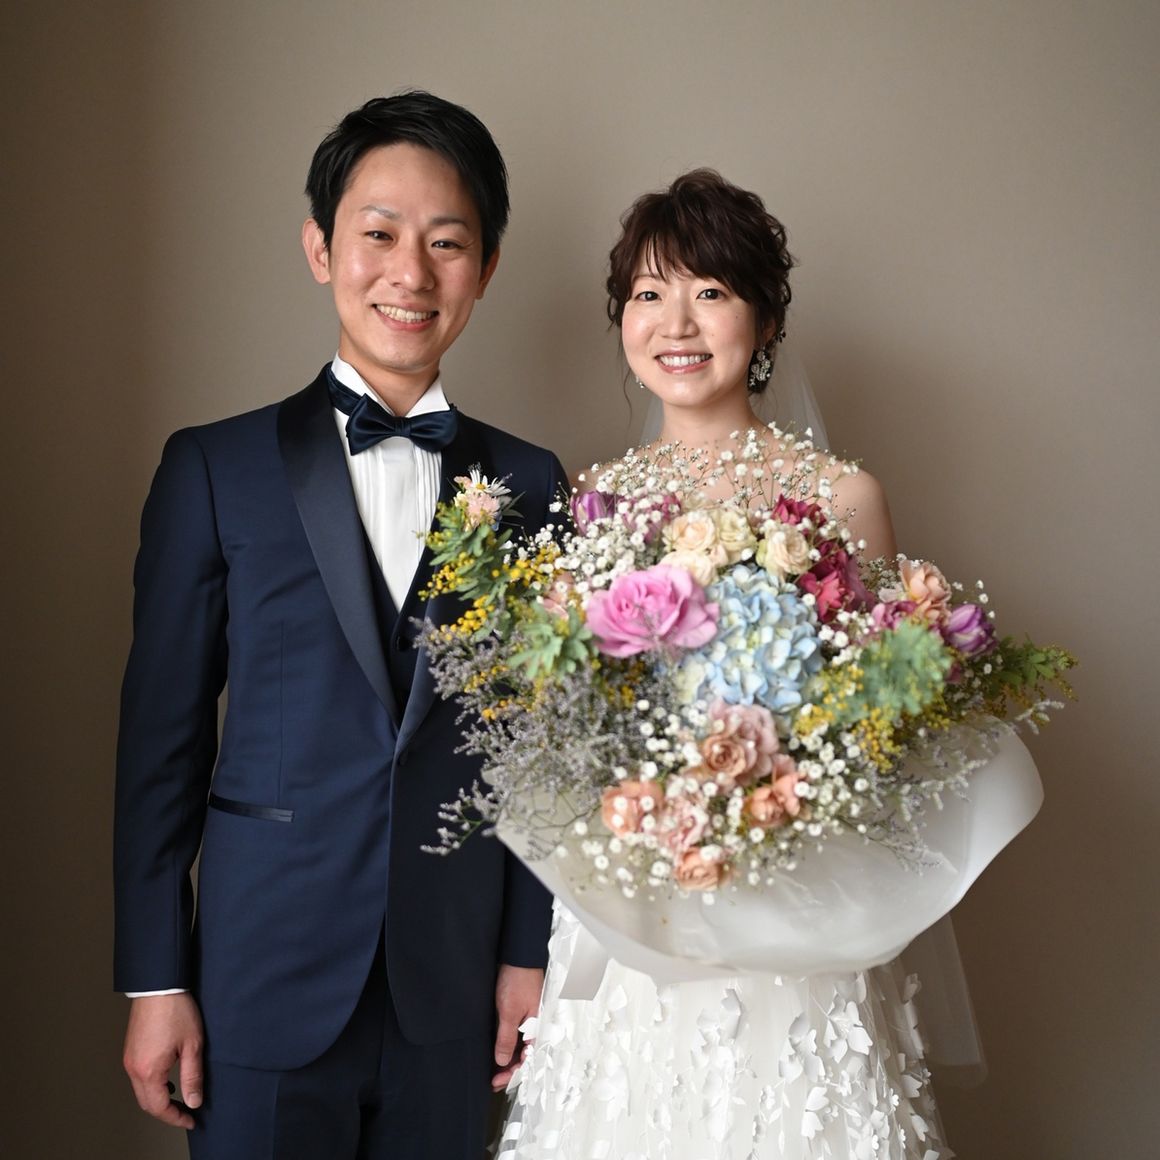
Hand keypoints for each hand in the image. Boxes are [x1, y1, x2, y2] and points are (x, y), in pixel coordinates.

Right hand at [122, 993, 204, 1128]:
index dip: (175, 1117)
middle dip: (166, 1112)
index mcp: (148, 1071)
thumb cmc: (176, 1011)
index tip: (190, 1120)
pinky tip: (167, 1079)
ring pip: (141, 1091)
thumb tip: (193, 1101)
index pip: (159, 1107)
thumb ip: (192, 1077)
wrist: (158, 986)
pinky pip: (138, 1077)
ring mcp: (129, 1059)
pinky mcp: (130, 1050)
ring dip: (158, 1098)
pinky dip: (152, 1085)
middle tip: (185, 1113)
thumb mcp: (192, 1045)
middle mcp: (133, 1068)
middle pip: (147, 1103)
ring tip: (179, 1097)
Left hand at [491, 964, 543, 1090]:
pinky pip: (515, 1035)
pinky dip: (507, 1046)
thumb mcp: (509, 1012)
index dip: (512, 1073)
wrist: (518, 956)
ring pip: (519, 1046)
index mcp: (537, 1028)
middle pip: (524, 1055)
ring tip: (493, 1071)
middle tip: (493, 1081)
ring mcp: (527, 1019)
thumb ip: (506, 1038)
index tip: (497, 1082)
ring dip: (508, 1059)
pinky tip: (498, 1051)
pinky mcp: (520, 1012)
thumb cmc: (518, 980)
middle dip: (510, 1070)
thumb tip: (502, 1061)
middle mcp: (534, 1026)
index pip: (527, 1059)